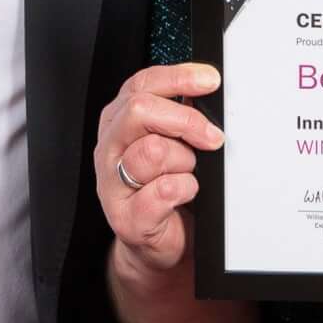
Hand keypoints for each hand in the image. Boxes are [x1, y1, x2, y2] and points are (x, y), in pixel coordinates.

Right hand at [96, 63, 222, 280]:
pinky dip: (185, 189)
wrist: (157, 244)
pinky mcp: (126, 217)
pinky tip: (186, 193)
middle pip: (139, 110)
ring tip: (188, 172)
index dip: (178, 78)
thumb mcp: (171, 142)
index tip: (210, 81)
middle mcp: (109, 148)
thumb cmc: (166, 189)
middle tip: (212, 137)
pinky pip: (163, 191)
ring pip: (152, 151)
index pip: (141, 84)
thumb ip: (179, 115)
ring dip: (184, 161)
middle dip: (185, 120)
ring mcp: (112, 184)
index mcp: (118, 122)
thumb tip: (207, 87)